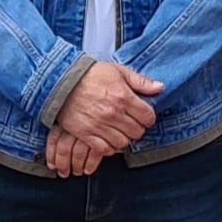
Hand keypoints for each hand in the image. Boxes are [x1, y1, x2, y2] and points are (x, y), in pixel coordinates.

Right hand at [46, 59, 162, 174]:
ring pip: (123, 143)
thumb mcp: (119, 71)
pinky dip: (110, 147)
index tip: (144, 115)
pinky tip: (109, 139)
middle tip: (132, 123)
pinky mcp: (86, 134)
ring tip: (120, 130)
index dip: (148, 117)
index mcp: (124, 97)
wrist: (62, 81)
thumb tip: (159, 88)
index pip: (148, 117)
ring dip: (124, 138)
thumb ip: (141, 82)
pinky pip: (105, 150)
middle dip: (137, 128)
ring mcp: (99, 125)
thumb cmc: (90, 75)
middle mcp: (113, 113)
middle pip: (137, 132)